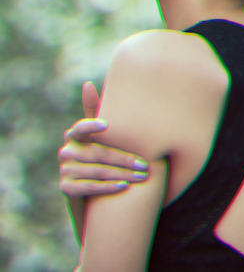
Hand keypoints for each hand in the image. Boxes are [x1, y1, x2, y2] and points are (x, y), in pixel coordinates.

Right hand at [59, 82, 148, 198]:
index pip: (81, 127)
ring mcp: (64, 170)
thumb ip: (97, 112)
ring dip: (122, 174)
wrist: (92, 193)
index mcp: (74, 134)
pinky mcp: (66, 189)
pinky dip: (109, 187)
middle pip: (98, 153)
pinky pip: (91, 187)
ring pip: (97, 171)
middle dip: (124, 159)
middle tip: (145, 164)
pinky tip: (125, 186)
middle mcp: (66, 150)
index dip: (92, 124)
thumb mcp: (100, 135)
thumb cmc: (102, 156)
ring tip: (142, 176)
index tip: (106, 125)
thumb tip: (87, 84)